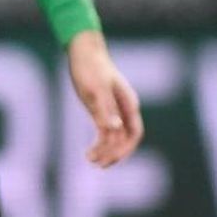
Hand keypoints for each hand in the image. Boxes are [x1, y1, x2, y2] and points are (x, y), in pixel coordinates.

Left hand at [68, 30, 142, 166]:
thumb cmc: (91, 68)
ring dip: (106, 150)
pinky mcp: (102, 108)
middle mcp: (124, 109)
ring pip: (116, 136)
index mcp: (128, 104)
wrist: (83, 51)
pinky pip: (106, 130)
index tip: (109, 159)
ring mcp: (114, 109)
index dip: (124, 149)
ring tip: (90, 160)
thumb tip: (114, 128)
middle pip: (126, 138)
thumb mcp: (95, 89)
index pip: (133, 133)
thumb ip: (104, 109)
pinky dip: (100, 142)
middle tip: (98, 164)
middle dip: (115, 153)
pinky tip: (90, 150)